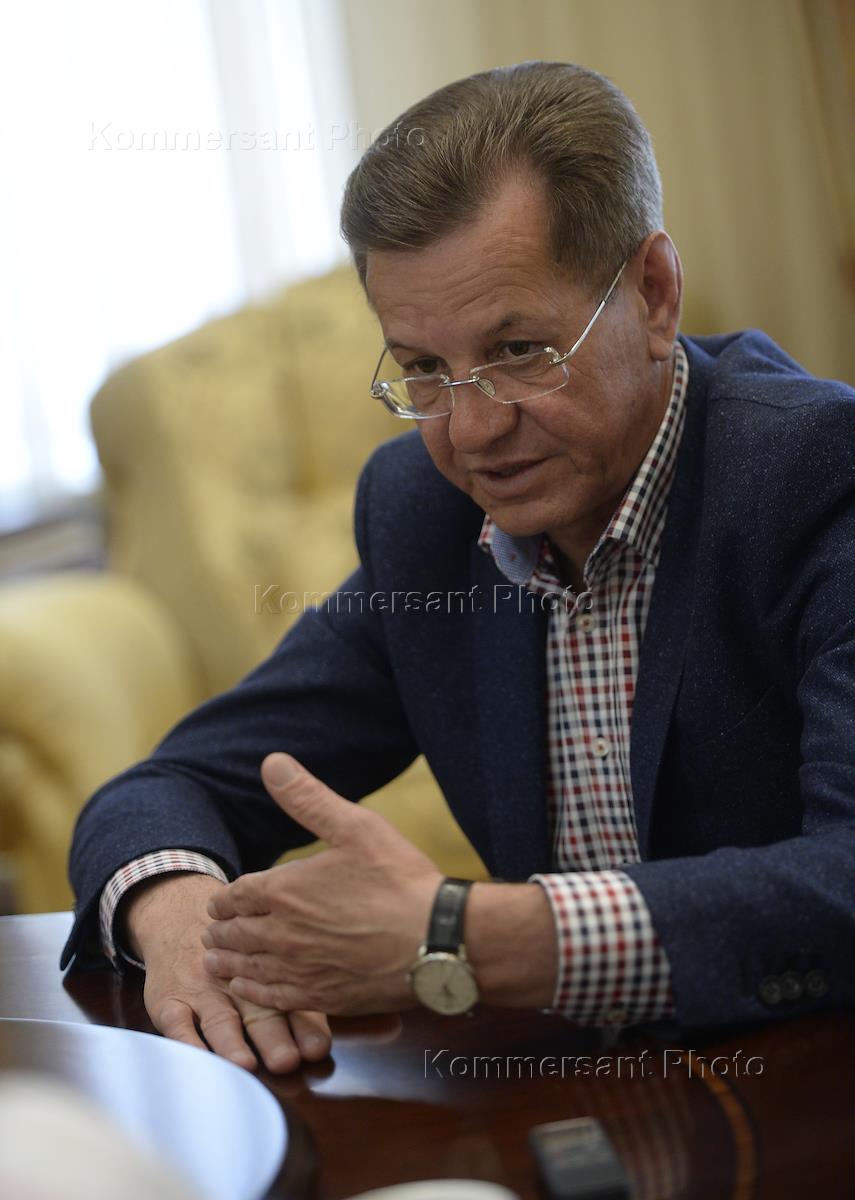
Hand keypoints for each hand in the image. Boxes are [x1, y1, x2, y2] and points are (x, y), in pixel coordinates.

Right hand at [121, 872, 330, 1071]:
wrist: (179, 915)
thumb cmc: (236, 948)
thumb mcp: (266, 956)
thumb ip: (299, 989)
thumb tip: (332, 1030)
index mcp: (268, 976)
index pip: (291, 1003)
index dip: (306, 1027)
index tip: (317, 1049)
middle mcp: (238, 985)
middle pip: (259, 1014)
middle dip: (274, 1038)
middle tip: (287, 1059)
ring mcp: (203, 992)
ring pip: (220, 1020)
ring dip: (233, 1043)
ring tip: (244, 1063)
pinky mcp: (170, 1001)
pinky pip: (176, 1023)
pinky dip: (187, 1042)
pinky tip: (197, 1058)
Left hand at [202, 753, 442, 1014]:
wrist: (436, 941)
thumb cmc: (399, 880)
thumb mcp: (355, 826)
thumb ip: (308, 797)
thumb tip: (272, 762)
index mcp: (284, 891)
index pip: (237, 896)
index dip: (224, 899)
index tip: (218, 903)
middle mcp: (282, 933)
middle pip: (236, 933)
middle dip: (221, 931)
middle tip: (210, 932)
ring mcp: (299, 969)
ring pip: (247, 968)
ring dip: (226, 963)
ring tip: (213, 962)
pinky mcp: (320, 997)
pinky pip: (271, 998)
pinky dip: (251, 992)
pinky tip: (247, 990)